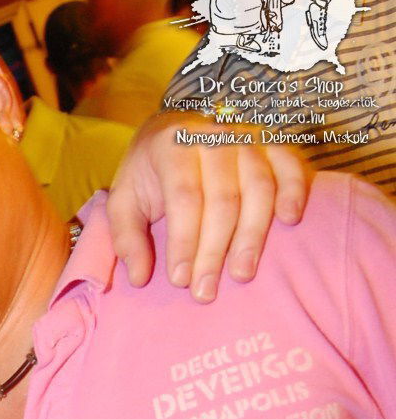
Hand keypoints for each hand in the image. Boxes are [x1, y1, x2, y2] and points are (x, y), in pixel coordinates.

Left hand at [106, 111, 310, 301]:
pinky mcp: (272, 144)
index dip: (184, 241)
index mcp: (173, 145)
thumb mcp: (124, 199)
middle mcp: (214, 136)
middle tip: (206, 291)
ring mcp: (247, 138)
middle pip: (222, 199)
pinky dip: (294, 191)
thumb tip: (139, 278)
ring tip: (242, 274)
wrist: (175, 127)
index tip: (180, 280)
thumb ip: (126, 237)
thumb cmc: (150, 172)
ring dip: (252, 235)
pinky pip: (290, 165)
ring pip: (258, 188)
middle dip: (214, 250)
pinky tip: (289, 221)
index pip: (184, 198)